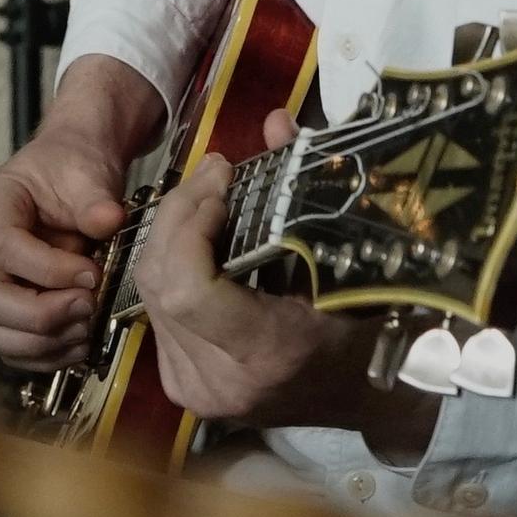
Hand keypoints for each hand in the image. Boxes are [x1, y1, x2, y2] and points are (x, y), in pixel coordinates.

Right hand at [0, 66, 154, 368]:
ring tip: (86, 328)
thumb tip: (108, 220)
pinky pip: (6, 347)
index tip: (91, 274)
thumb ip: (95, 199)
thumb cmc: (73, 171)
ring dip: (41, 342)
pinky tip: (78, 342)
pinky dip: (42, 355)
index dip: (48, 270)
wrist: (72, 178)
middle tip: (89, 305)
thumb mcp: (87, 173)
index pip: (2, 248)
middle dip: (42, 314)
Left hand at [136, 111, 440, 458]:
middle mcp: (218, 381)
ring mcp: (194, 389)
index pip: (190, 288)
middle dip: (178, 215)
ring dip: (172, 234)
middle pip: (160, 282)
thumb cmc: (367, 325)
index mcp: (265, 354)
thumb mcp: (343, 260)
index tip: (223, 184)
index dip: (191, 227)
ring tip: (207, 194)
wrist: (365, 394)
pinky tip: (198, 237)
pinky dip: (173, 265)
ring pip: (149, 293)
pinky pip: (157, 310)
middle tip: (214, 172)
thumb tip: (275, 121)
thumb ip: (300, 189)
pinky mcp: (181, 385)